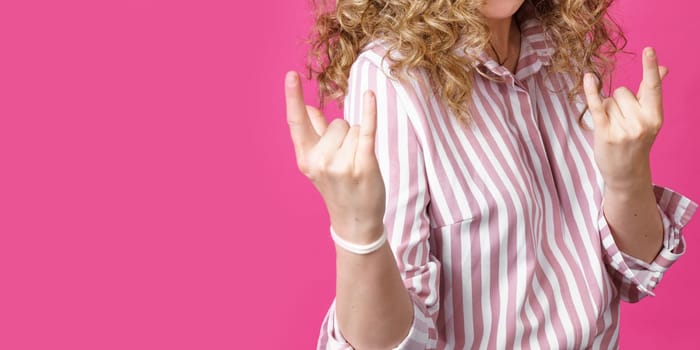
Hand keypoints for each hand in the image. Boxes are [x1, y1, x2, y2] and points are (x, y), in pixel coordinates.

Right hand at [284, 70, 385, 243]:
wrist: (355, 220)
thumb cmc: (338, 187)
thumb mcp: (318, 163)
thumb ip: (314, 133)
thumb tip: (308, 108)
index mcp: (305, 158)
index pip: (297, 122)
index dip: (293, 97)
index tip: (291, 75)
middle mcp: (319, 161)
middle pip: (338, 123)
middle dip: (345, 135)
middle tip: (347, 161)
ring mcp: (341, 164)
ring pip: (353, 128)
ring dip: (359, 141)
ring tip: (357, 165)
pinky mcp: (363, 165)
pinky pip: (366, 130)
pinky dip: (369, 112)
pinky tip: (369, 96)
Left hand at [583, 47, 668, 191]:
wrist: (627, 173)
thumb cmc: (637, 141)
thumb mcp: (649, 118)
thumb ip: (652, 92)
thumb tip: (663, 68)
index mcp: (655, 116)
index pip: (652, 87)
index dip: (650, 67)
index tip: (649, 49)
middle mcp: (641, 122)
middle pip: (622, 92)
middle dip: (619, 102)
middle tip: (623, 122)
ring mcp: (623, 129)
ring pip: (608, 100)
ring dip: (607, 110)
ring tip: (614, 128)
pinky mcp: (605, 133)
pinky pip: (596, 106)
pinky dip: (591, 91)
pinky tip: (587, 77)